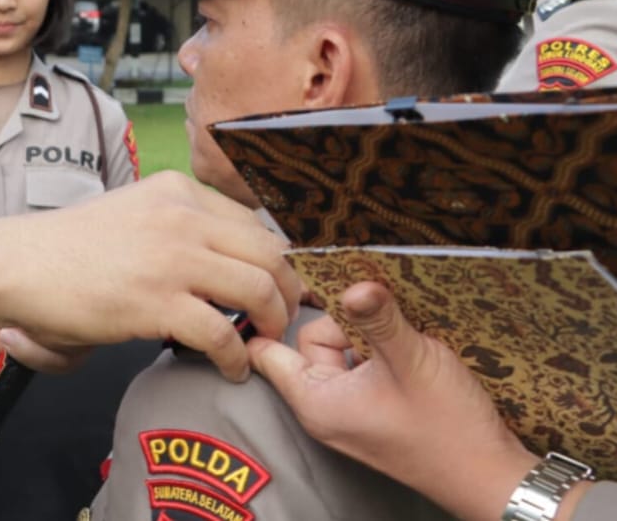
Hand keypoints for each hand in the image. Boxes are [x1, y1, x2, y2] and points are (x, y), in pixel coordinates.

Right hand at [0, 170, 298, 382]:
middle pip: (270, 255)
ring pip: (259, 290)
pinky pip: (223, 334)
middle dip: (286, 293)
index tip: (275, 289)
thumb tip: (227, 260)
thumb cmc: (68, 247)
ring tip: (260, 343)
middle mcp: (182, 216)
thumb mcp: (133, 212)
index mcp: (177, 191)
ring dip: (270, 324)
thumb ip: (178, 225)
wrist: (17, 264)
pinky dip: (236, 357)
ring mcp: (172, 258)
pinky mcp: (156, 302)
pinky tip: (229, 367)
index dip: (275, 263)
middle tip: (279, 320)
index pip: (255, 224)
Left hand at [248, 281, 535, 520]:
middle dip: (347, 324)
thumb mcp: (411, 359)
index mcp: (315, 401)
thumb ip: (379, 319)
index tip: (304, 288)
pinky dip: (382, 354)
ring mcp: (350, 412)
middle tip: (387, 325)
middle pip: (312, 342)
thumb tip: (353, 284)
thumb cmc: (449, 425)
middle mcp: (324, 409)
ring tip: (405, 341)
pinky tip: (412, 352)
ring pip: (343, 351)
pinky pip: (364, 368)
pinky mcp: (374, 412)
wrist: (491, 475)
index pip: (268, 352)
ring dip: (370, 337)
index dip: (278, 317)